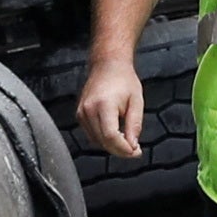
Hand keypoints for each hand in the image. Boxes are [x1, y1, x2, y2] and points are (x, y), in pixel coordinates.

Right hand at [73, 42, 143, 159]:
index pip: (111, 136)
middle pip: (103, 141)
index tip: (135, 152)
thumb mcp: (136, 101)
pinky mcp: (80, 115)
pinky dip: (103, 139)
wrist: (108, 65)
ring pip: (96, 141)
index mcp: (104, 104)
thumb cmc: (123, 80)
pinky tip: (115, 133)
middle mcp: (89, 109)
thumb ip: (134, 125)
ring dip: (111, 146)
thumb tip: (132, 146)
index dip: (124, 149)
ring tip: (126, 139)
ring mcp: (82, 112)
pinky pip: (91, 135)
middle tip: (134, 149)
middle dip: (120, 150)